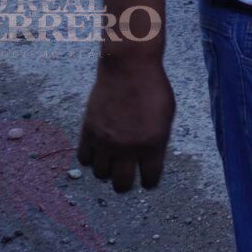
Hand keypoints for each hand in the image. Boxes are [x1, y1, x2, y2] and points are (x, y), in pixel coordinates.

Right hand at [76, 56, 175, 192]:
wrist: (129, 67)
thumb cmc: (152, 87)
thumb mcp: (167, 116)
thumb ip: (158, 141)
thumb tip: (147, 160)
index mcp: (153, 144)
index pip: (150, 180)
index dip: (149, 181)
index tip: (147, 179)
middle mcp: (128, 147)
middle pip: (122, 184)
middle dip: (126, 184)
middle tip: (126, 177)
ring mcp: (106, 140)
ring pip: (101, 174)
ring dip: (107, 171)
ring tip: (112, 161)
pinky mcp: (88, 131)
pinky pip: (84, 159)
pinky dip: (91, 159)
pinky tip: (98, 151)